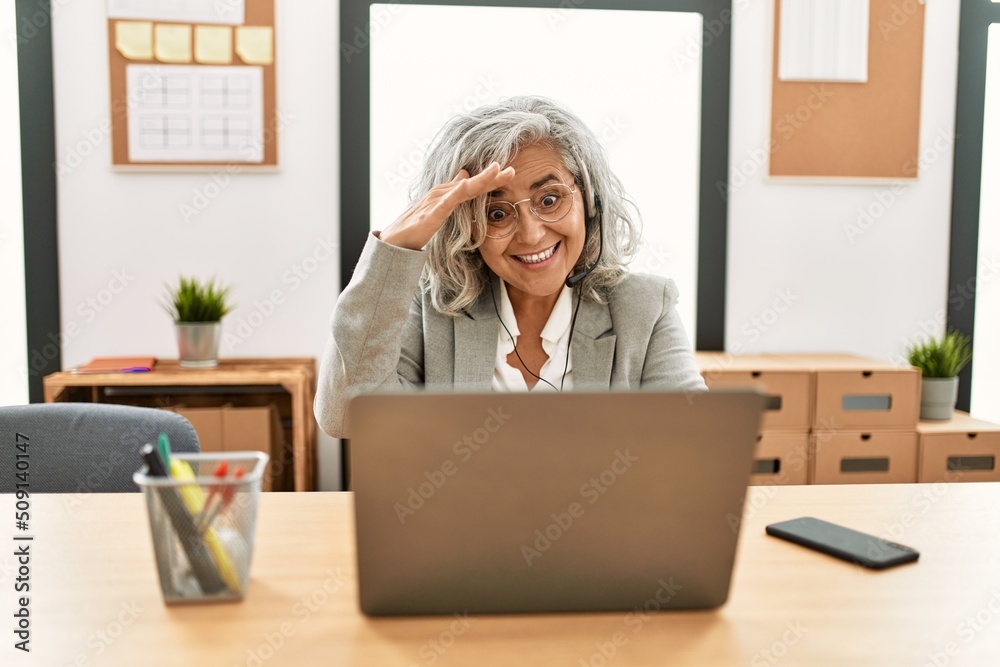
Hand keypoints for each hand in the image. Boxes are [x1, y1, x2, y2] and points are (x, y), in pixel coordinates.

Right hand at [378, 162, 514, 250]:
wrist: (392, 245)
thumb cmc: (413, 228)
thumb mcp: (438, 209)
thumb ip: (452, 194)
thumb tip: (465, 176)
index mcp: (445, 196)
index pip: (472, 185)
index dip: (491, 179)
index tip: (511, 173)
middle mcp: (440, 195)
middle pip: (470, 184)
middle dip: (492, 176)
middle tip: (512, 170)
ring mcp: (434, 204)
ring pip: (461, 189)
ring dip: (479, 180)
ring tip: (496, 171)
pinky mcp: (428, 215)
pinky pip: (444, 203)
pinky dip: (456, 193)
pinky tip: (467, 185)